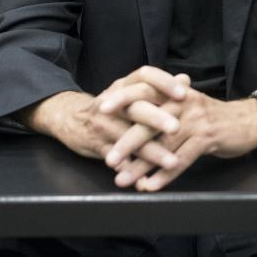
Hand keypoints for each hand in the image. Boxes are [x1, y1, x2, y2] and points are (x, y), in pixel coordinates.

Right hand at [20, 66, 188, 162]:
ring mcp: (103, 125)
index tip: (184, 93)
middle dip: (156, 118)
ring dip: (151, 152)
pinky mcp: (97, 145)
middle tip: (177, 128)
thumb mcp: (130, 91)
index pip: (144, 76)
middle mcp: (112, 102)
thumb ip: (158, 87)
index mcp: (123, 85)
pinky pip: (116, 159)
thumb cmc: (112, 105)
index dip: (164, 82)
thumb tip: (186, 79)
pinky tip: (146, 180)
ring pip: (128, 138)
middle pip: (135, 107)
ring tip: (171, 162)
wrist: (70, 118)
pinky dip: (131, 170)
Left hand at [104, 88, 256, 192]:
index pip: (144, 91)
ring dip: (142, 165)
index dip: (122, 100)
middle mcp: (184, 102)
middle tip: (108, 160)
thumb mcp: (189, 105)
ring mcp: (196, 120)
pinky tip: (151, 186)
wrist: (250, 120)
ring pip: (163, 144)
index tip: (99, 112)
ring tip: (124, 180)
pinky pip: (182, 158)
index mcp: (176, 92)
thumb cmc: (214, 117)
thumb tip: (132, 115)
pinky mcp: (208, 137)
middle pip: (149, 122)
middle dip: (126, 142)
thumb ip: (164, 107)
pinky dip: (165, 174)